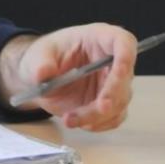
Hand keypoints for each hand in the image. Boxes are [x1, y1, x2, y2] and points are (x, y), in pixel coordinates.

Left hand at [0, 24, 137, 130]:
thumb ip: (41, 63)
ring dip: (97, 115)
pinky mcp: (108, 104)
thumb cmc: (45, 58)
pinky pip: (112, 118)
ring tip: (70, 119)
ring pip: (119, 103)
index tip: (120, 72)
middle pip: (125, 79)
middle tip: (100, 107)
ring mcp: (112, 85)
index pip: (124, 43)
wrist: (41, 79)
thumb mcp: (37, 56)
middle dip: (113, 96)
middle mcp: (112, 62)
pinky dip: (97, 124)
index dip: (127, 57)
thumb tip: (44, 73)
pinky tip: (77, 122)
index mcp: (100, 39)